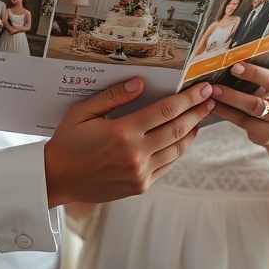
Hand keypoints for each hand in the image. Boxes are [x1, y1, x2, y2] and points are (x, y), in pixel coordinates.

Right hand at [44, 77, 214, 207]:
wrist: (57, 179)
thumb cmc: (68, 142)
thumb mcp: (83, 111)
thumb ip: (113, 96)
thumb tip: (140, 82)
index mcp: (122, 132)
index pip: (165, 111)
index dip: (188, 98)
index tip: (203, 88)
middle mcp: (135, 154)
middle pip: (177, 129)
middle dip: (197, 112)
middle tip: (211, 99)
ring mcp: (140, 173)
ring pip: (177, 149)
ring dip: (192, 131)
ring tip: (202, 117)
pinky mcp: (140, 186)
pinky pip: (167, 166)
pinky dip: (179, 150)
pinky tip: (183, 138)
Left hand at [209, 41, 268, 146]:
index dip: (254, 74)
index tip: (235, 66)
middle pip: (258, 102)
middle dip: (234, 93)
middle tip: (214, 82)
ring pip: (247, 114)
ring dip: (226, 103)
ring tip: (210, 92)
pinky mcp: (264, 136)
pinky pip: (241, 124)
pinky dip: (225, 114)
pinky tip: (212, 105)